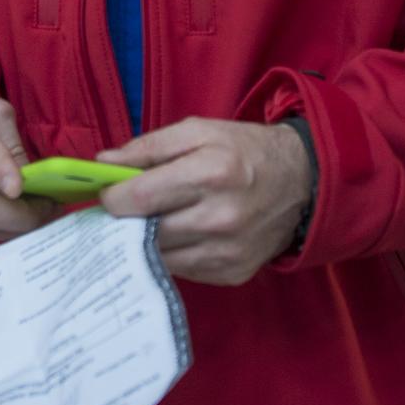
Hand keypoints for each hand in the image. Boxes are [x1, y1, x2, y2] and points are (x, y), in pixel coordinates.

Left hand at [97, 117, 311, 285]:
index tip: (106, 192)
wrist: (300, 182)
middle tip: (123, 207)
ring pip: (159, 256)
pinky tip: (180, 234)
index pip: (139, 198)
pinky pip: (182, 270)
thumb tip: (104, 164)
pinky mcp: (232, 273)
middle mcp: (220, 218)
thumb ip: (147, 147)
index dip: (112, 197)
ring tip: (151, 219)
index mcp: (210, 173)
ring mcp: (227, 252)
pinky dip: (173, 253)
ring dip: (146, 240)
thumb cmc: (242, 150)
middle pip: (144, 231)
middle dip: (126, 219)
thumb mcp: (197, 131)